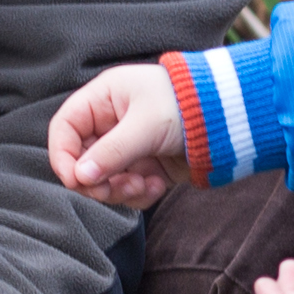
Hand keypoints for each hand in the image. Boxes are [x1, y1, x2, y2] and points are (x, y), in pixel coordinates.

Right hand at [49, 64, 190, 208]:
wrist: (230, 118)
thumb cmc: (186, 105)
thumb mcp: (145, 125)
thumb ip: (110, 152)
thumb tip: (80, 177)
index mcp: (103, 99)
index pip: (65, 128)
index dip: (63, 155)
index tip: (75, 179)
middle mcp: (111, 124)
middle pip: (81, 161)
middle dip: (96, 180)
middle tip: (114, 189)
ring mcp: (128, 148)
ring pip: (104, 181)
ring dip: (119, 190)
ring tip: (144, 184)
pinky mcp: (146, 168)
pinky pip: (128, 190)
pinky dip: (140, 194)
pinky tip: (159, 184)